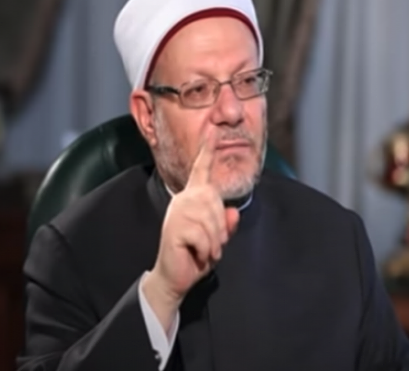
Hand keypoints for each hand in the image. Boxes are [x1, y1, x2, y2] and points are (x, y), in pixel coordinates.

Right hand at [143, 129, 239, 329]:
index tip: (213, 132)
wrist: (175, 277)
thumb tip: (233, 212)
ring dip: (214, 242)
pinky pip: (203, 235)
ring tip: (206, 252)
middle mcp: (183, 200)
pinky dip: (207, 250)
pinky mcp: (175, 228)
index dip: (207, 151)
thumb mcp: (217, 240)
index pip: (201, 171)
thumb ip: (226, 225)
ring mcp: (177, 213)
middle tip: (214, 246)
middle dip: (220, 228)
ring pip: (211, 220)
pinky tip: (199, 256)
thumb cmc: (195, 256)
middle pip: (215, 201)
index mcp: (193, 198)